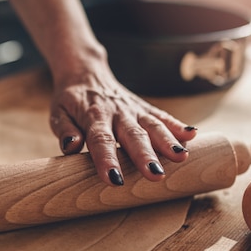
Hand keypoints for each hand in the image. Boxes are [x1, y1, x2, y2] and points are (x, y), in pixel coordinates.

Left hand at [49, 65, 197, 185]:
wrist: (85, 72)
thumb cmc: (70, 100)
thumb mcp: (57, 113)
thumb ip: (64, 130)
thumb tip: (71, 146)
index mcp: (92, 115)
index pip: (100, 139)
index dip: (107, 159)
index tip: (114, 179)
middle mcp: (117, 112)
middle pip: (133, 135)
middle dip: (145, 155)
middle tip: (156, 175)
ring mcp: (133, 109)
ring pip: (153, 125)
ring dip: (167, 141)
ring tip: (181, 157)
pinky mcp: (144, 108)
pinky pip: (162, 116)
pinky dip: (177, 125)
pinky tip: (193, 135)